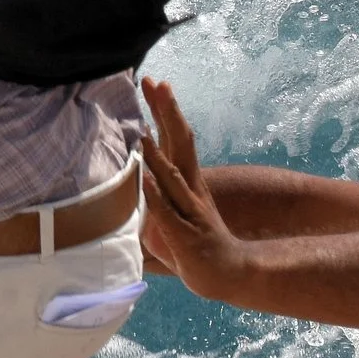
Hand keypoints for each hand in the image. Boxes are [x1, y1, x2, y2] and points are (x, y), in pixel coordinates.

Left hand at [140, 77, 245, 293]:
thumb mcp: (168, 217)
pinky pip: (168, 212)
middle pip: (180, 143)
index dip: (163, 110)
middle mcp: (192, 189)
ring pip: (173, 175)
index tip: (151, 83)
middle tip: (155, 82)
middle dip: (166, 113)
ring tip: (142, 128)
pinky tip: (146, 179)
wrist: (229, 274)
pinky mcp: (186, 235)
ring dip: (157, 152)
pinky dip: (156, 194)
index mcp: (188, 181)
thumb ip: (151, 199)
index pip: (175, 138)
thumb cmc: (195, 247)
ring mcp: (190, 211)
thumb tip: (129, 187)